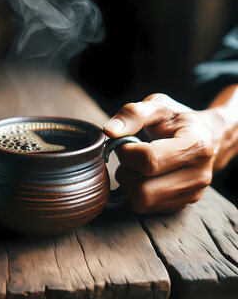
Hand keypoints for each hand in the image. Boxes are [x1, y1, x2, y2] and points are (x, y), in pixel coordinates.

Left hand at [103, 94, 213, 212]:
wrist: (203, 135)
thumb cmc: (176, 119)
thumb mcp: (157, 105)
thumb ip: (133, 114)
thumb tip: (109, 131)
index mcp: (196, 146)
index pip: (150, 160)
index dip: (126, 152)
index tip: (125, 142)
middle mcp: (199, 175)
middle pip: (144, 190)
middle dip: (125, 172)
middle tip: (128, 156)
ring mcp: (192, 194)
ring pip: (142, 202)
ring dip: (128, 184)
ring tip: (134, 165)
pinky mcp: (181, 205)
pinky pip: (145, 209)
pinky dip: (134, 193)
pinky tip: (140, 176)